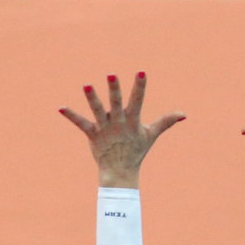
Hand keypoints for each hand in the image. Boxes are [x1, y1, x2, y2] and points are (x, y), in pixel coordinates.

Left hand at [59, 72, 185, 187]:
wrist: (121, 171)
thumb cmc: (136, 151)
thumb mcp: (152, 134)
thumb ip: (166, 121)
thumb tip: (183, 114)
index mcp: (133, 120)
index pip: (138, 100)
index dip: (140, 86)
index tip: (141, 72)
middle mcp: (118, 123)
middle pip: (116, 103)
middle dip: (114, 90)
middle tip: (111, 75)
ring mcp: (105, 129)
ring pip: (98, 111)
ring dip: (92, 99)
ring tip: (86, 86)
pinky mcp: (93, 135)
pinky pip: (81, 124)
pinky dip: (71, 116)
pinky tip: (61, 108)